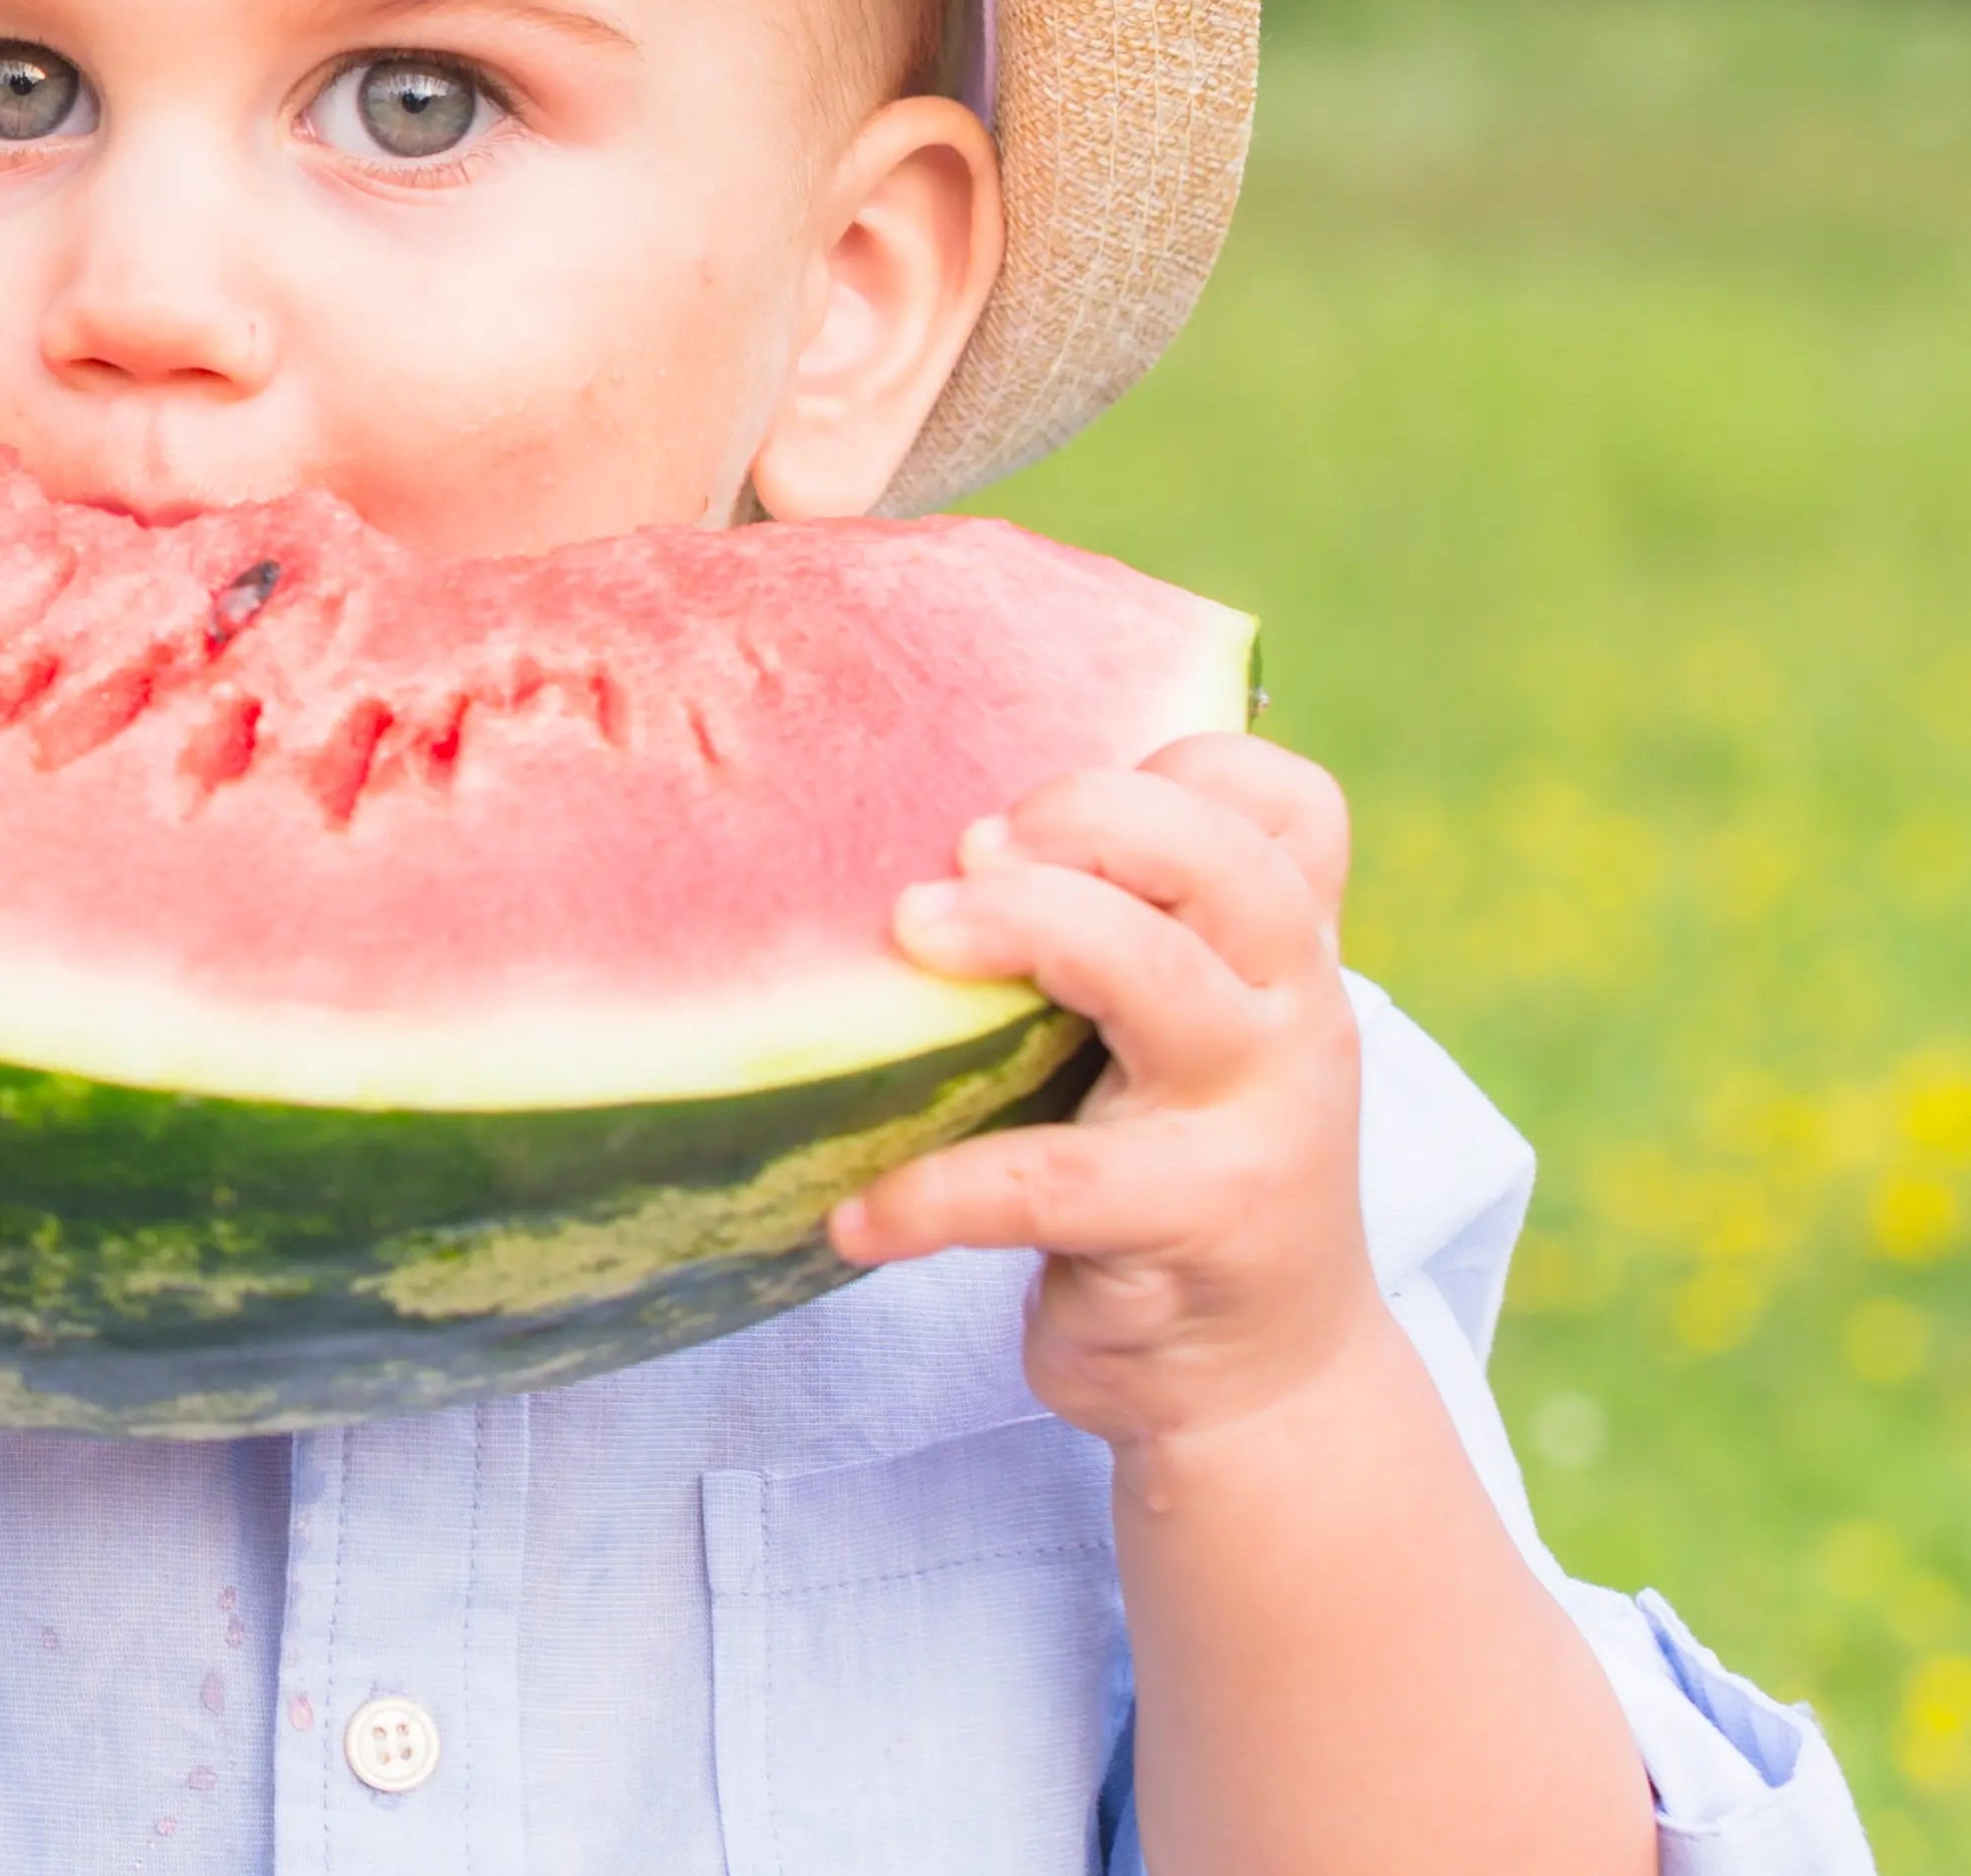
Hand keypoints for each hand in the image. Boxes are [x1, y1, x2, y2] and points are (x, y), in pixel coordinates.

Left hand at [828, 734, 1377, 1451]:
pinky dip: (933, 1193)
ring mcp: (1258, 1117)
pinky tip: (858, 1214)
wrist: (1263, 1380)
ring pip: (1151, 974)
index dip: (1169, 770)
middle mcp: (1293, 1013)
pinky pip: (1045, 1181)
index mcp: (1286, 951)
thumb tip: (934, 834)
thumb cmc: (1175, 1170)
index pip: (1283, 806)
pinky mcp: (1196, 1224)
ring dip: (1019, 931)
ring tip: (907, 934)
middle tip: (957, 860)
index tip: (1034, 808)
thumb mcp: (1175, 1042)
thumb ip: (1118, 937)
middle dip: (1079, 826)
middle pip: (1222, 860)